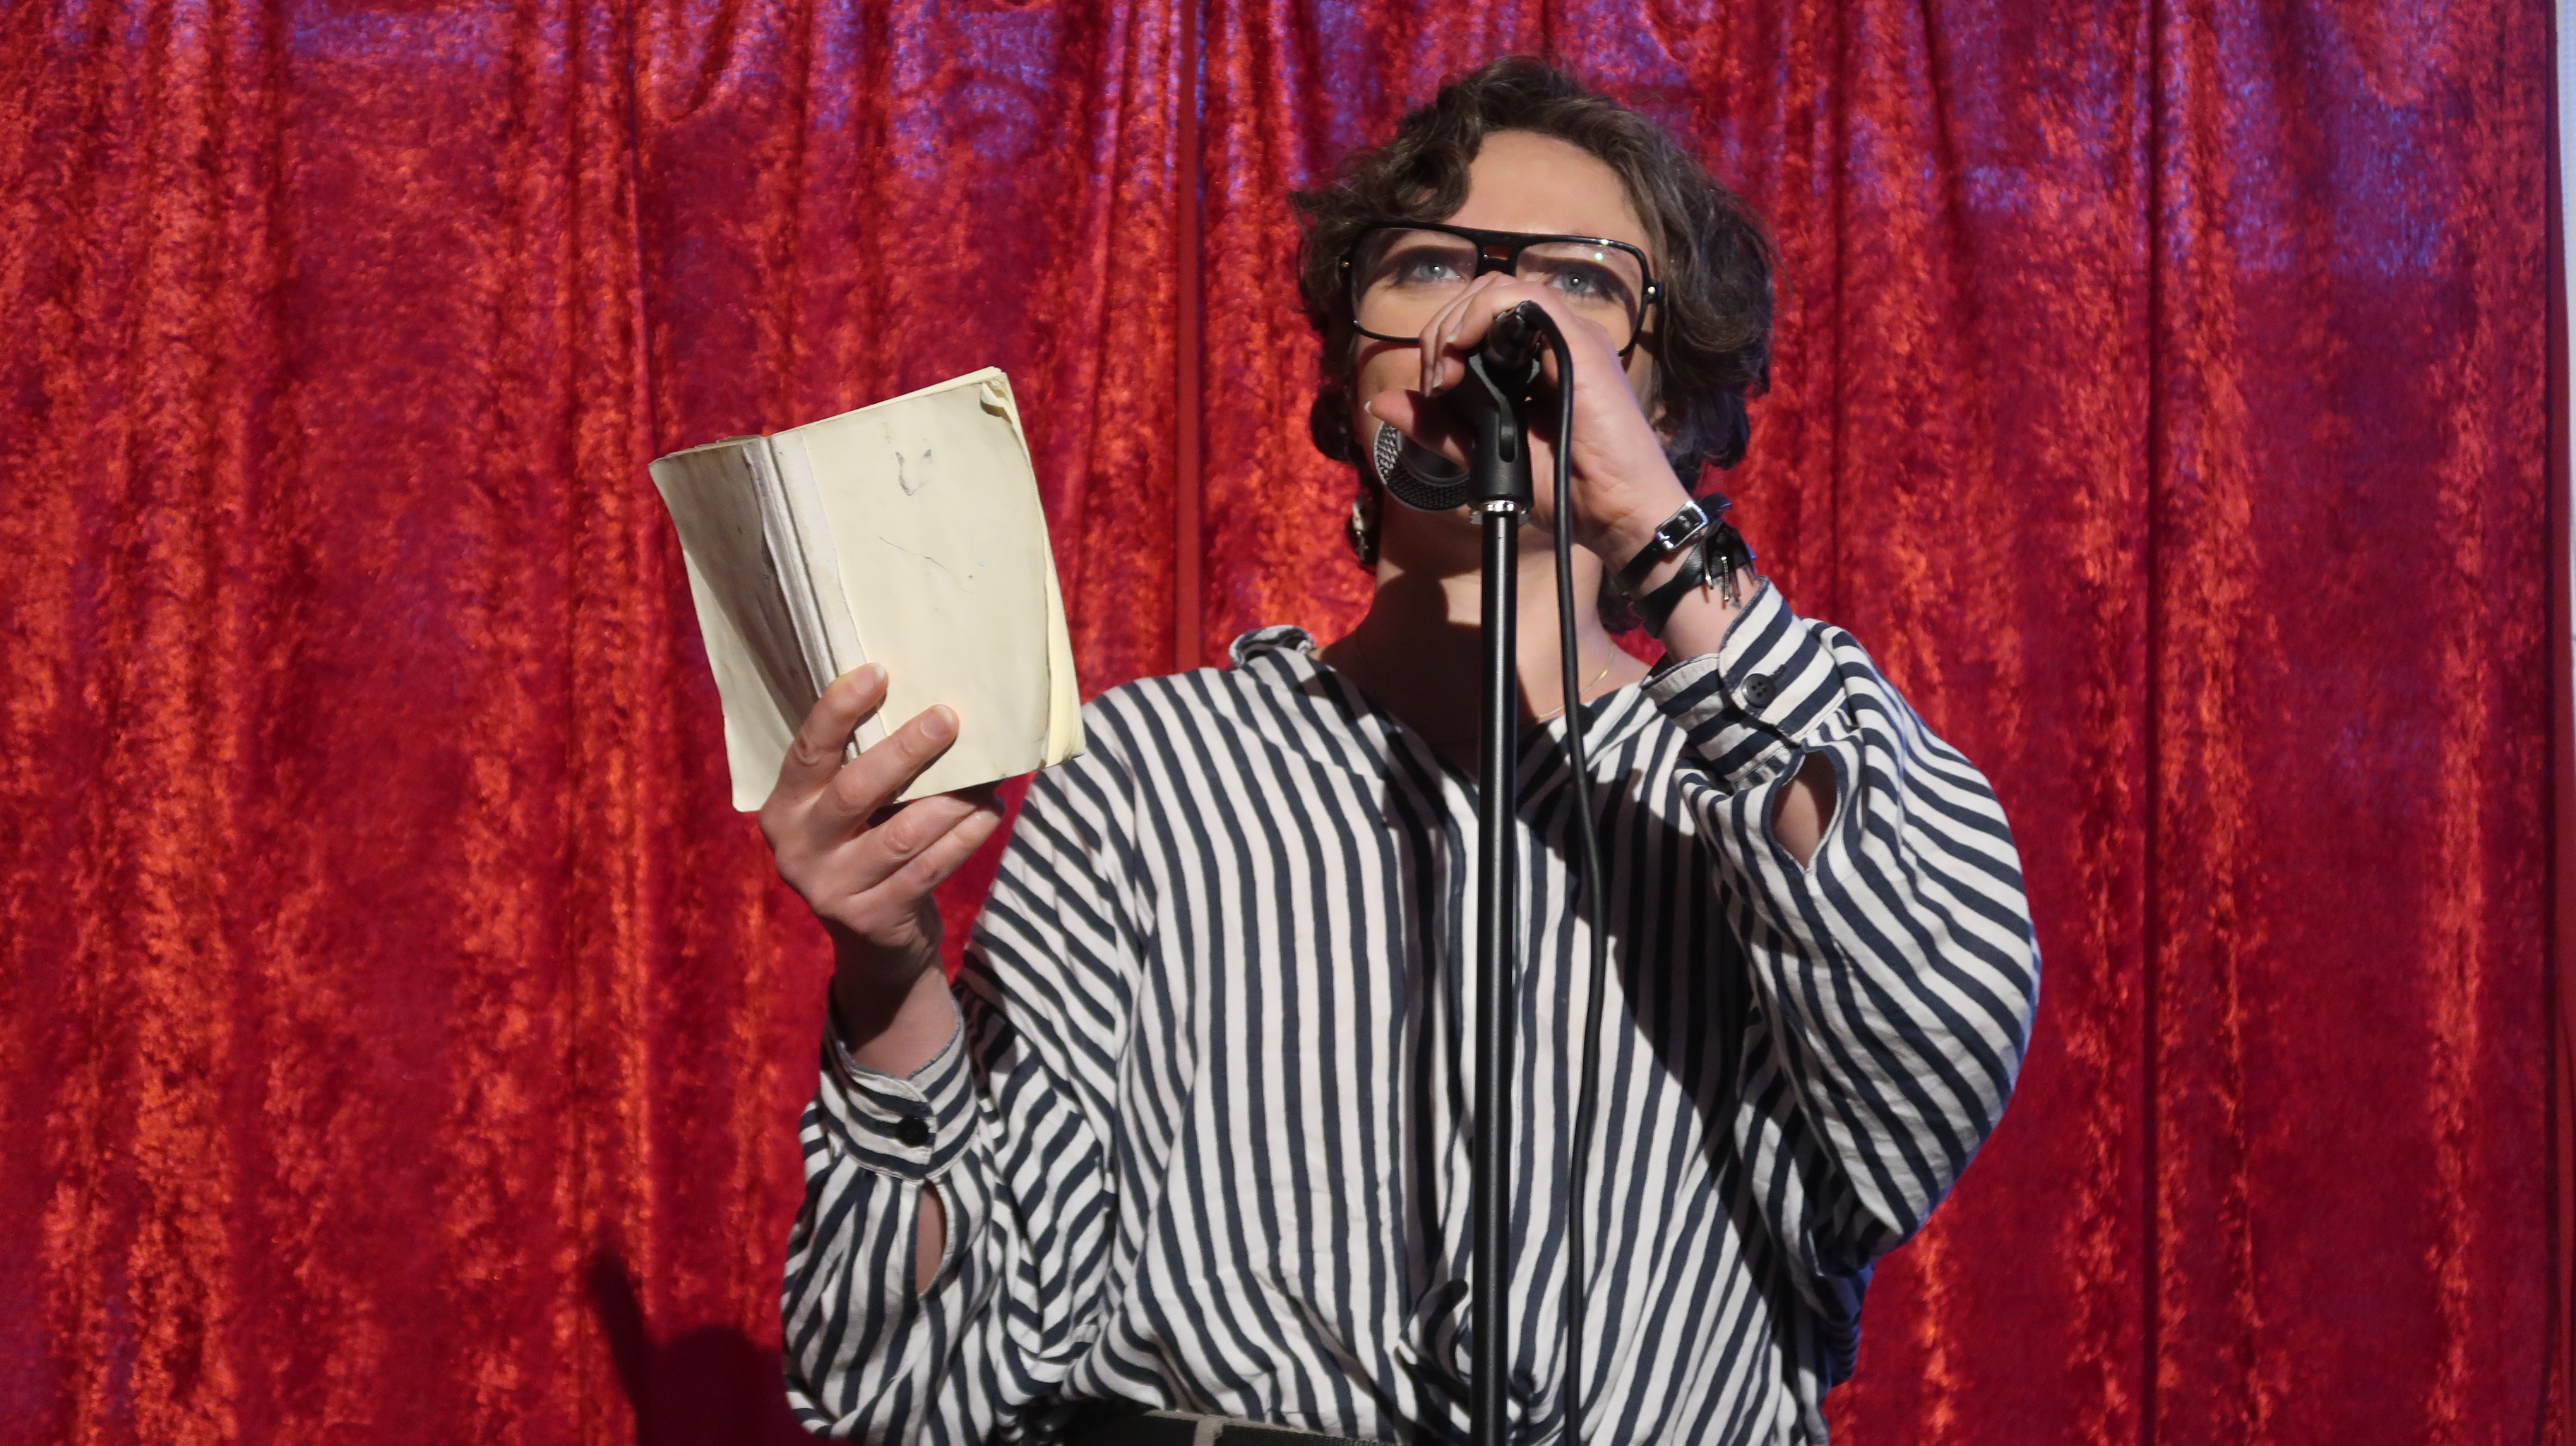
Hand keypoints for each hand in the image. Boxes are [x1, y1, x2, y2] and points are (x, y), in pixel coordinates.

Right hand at [758, 664, 1005, 1046]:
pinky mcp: (874, 918)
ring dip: (953, 799)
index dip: (838, 710)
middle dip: (906, 751)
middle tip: (948, 717)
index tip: (879, 671)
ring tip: (988, 771)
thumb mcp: (846, 812)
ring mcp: (834, 888)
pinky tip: (991, 809)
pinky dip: (967, 835)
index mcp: (785, 809)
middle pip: (856, 790)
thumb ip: (863, 766)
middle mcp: (799, 849)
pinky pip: (932, 868)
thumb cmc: (866, 846)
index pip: (807, 751)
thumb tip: (927, 699)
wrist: (873, 941)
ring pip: (904, 834)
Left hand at [1361, 271, 1691, 563]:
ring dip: (1457, 321)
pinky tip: (1463, 353)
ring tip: (1446, 372)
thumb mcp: (1483, 455)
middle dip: (1441, 329)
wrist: (1617, 514)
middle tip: (1435, 381)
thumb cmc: (1565, 490)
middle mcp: (1554, 340)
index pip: (1479, 315)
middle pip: (1483, 293)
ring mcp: (1570, 337)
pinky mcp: (1580, 343)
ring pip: (1500, 288)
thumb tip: (1379, 403)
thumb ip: (1438, 426)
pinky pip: (1525, 299)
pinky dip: (1482, 314)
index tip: (1432, 387)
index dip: (1443, 337)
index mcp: (1536, 360)